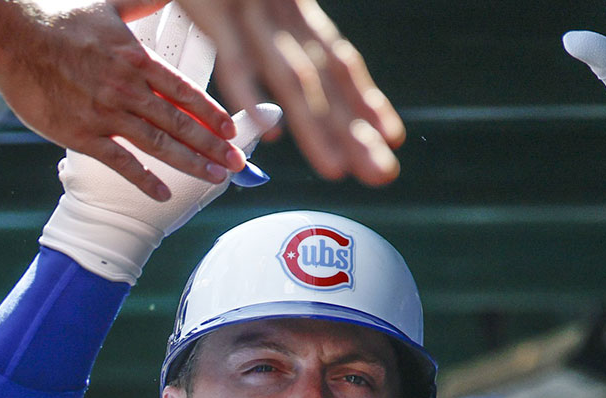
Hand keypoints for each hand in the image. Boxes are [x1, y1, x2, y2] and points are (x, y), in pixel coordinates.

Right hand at [0, 0, 243, 200]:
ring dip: (191, 163)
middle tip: (238, 163)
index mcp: (137, 60)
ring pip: (159, 145)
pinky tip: (163, 194)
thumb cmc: (58, 20)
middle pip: (180, 123)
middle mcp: (128, 90)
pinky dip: (144, 180)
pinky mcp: (82, 135)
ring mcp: (106, 115)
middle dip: (213, 145)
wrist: (13, 40)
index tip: (232, 130)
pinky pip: (121, 163)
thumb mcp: (110, 4)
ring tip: (217, 177)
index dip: (211, 113)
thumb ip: (144, 2)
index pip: (185, 92)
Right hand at [119, 0, 403, 184]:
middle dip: (355, 130)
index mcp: (295, 9)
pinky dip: (251, 96)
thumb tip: (297, 70)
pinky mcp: (215, 9)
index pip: (340, 60)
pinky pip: (234, 60)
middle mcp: (283, 12)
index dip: (365, 99)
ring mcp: (252, 11)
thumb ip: (278, 27)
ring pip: (292, 78)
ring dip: (315, 127)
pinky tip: (270, 134)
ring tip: (336, 170)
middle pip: (325, 79)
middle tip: (383, 174)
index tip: (391, 136)